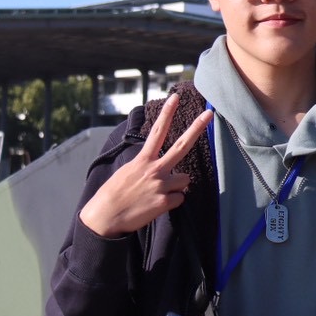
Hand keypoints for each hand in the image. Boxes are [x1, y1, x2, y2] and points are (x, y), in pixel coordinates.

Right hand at [79, 97, 212, 237]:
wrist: (105, 218)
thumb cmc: (114, 195)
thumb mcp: (127, 172)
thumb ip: (146, 166)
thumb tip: (162, 168)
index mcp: (142, 160)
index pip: (157, 131)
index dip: (167, 113)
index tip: (175, 97)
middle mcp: (154, 169)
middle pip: (182, 146)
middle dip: (197, 128)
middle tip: (209, 114)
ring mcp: (161, 185)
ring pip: (184, 180)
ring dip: (176, 186)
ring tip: (157, 193)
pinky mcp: (164, 202)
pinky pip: (179, 199)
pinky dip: (171, 203)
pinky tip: (155, 205)